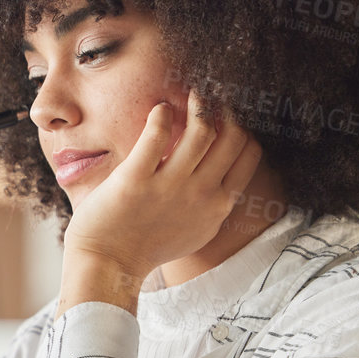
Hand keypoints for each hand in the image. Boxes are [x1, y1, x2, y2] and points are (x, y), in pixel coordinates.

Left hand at [57, 88, 263, 314]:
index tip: (229, 114)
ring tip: (191, 93)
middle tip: (212, 96)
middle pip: (234, 136)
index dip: (244, 127)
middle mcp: (201, 194)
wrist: (109, 264)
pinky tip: (160, 109)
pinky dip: (162, 114)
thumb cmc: (147, 245)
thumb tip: (218, 169)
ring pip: (203, 130)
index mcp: (218, 205)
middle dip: (227, 109)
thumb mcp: (196, 228)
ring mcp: (170, 187)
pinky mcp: (136, 180)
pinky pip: (157, 134)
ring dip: (199, 104)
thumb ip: (212, 200)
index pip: (249, 154)